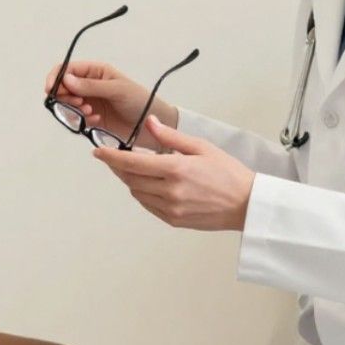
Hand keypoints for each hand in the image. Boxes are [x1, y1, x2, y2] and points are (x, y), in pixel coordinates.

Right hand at [43, 60, 177, 151]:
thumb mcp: (117, 90)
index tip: (51, 89)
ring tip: (90, 113)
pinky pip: (75, 119)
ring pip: (66, 104)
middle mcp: (88, 85)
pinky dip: (81, 121)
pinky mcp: (90, 118)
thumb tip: (66, 79)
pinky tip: (96, 120)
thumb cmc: (139, 101)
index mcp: (95, 71)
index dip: (55, 78)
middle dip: (64, 97)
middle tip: (79, 104)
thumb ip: (91, 86)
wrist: (152, 126)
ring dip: (73, 110)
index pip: (66, 69)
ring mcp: (88, 102)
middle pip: (61, 88)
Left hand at [93, 115, 256, 230]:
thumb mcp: (201, 147)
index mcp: (176, 169)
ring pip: (137, 193)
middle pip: (130, 178)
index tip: (98, 151)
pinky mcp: (174, 220)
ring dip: (133, 180)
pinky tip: (153, 184)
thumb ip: (171, 137)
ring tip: (141, 169)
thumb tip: (149, 123)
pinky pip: (148, 205)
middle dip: (120, 167)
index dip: (111, 157)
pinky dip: (144, 193)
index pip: (132, 163)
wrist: (247, 204)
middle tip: (117, 156)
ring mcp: (171, 209)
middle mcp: (170, 191)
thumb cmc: (228, 172)